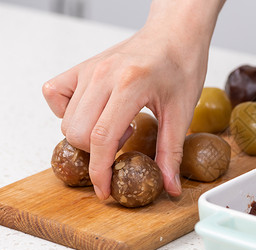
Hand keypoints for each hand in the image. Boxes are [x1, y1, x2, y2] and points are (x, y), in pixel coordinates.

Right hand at [42, 0, 224, 198]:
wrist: (175, 34)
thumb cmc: (182, 66)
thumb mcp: (181, 112)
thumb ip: (171, 152)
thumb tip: (169, 186)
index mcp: (129, 85)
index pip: (101, 139)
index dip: (100, 172)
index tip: (104, 189)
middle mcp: (102, 75)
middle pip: (78, 133)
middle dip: (97, 152)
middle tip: (125, 141)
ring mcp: (89, 68)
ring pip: (67, 119)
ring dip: (88, 133)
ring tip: (117, 123)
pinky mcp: (83, 66)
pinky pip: (55, 94)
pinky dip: (67, 111)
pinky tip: (94, 111)